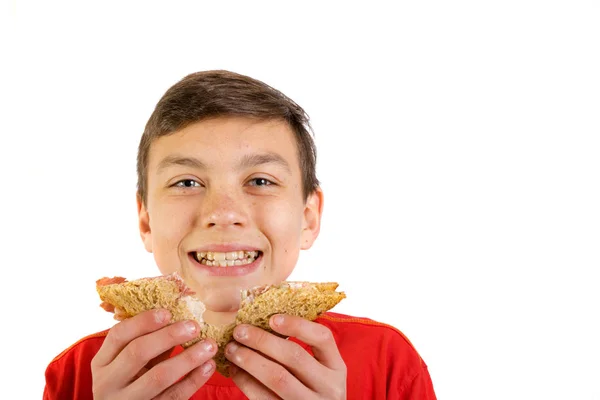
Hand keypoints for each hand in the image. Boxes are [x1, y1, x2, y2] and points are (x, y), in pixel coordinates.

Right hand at [91, 309, 217, 399]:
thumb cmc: (131, 381)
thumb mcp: (129, 363)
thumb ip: (147, 342)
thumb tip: (179, 315)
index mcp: (102, 362)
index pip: (118, 335)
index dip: (143, 321)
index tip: (168, 312)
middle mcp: (108, 383)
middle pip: (138, 352)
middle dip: (168, 336)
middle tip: (194, 326)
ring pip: (158, 377)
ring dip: (188, 358)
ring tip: (209, 345)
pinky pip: (174, 396)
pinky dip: (194, 380)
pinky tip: (208, 366)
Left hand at [225, 314, 346, 398]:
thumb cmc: (313, 392)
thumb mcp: (320, 373)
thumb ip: (303, 352)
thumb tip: (264, 322)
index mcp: (337, 367)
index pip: (322, 337)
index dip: (297, 325)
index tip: (272, 318)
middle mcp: (329, 387)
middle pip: (294, 356)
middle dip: (262, 340)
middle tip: (239, 331)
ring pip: (277, 377)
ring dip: (250, 360)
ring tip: (232, 350)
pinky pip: (264, 398)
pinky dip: (246, 381)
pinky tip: (235, 370)